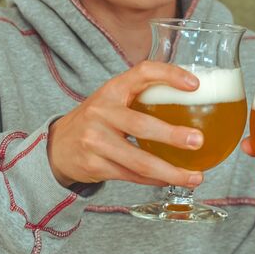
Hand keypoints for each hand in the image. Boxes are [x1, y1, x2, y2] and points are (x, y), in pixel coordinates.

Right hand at [47, 60, 203, 188]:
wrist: (57, 146)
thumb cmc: (97, 121)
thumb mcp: (113, 100)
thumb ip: (143, 96)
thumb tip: (193, 99)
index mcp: (113, 90)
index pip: (143, 73)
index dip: (169, 75)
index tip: (194, 85)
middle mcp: (101, 113)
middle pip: (141, 126)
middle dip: (172, 135)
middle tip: (197, 140)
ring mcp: (95, 141)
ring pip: (139, 161)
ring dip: (171, 172)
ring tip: (195, 177)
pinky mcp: (95, 165)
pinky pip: (132, 176)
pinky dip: (155, 180)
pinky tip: (172, 180)